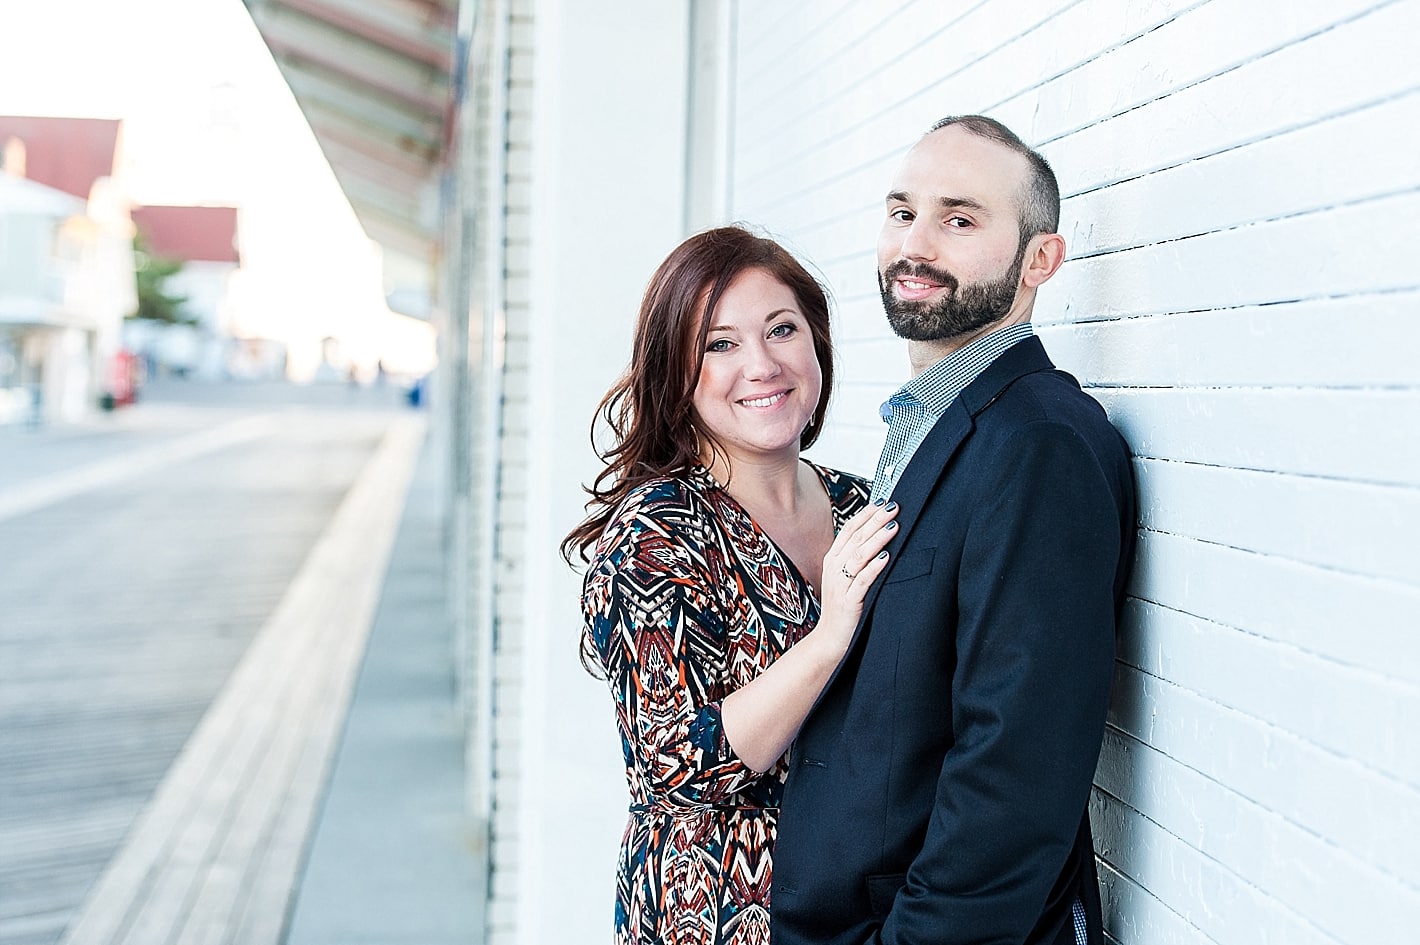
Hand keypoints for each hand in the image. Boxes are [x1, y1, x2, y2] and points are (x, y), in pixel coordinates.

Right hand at [816, 500, 897, 648]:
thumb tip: (876, 538)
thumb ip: (857, 559)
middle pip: (855, 538)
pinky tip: (886, 558)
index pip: (849, 529)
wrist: (829, 639)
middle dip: (875, 521)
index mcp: (833, 560)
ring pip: (858, 555)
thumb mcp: (845, 579)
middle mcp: (834, 568)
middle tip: (894, 508)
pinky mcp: (848, 601)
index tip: (883, 502)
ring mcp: (840, 584)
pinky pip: (862, 580)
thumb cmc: (842, 609)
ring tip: (894, 527)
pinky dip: (874, 568)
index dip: (866, 514)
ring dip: (877, 539)